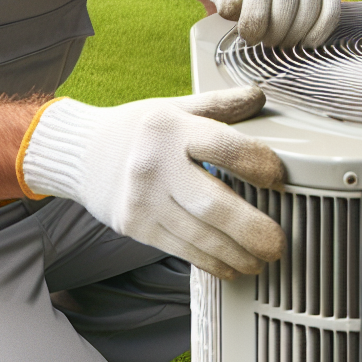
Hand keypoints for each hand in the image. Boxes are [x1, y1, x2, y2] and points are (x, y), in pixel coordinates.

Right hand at [18, 86, 285, 278]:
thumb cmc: (137, 129)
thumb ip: (218, 105)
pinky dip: (211, 262)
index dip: (256, 163)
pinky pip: (181, 249)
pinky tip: (231, 265)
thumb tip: (259, 95)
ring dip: (237, 253)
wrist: (82, 154)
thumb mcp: (175, 107)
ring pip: (199, 235)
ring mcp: (142, 199)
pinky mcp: (134, 225)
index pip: (222, 145)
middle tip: (279, 242)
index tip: (278, 178)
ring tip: (262, 258)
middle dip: (252, 229)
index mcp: (170, 128)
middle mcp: (155, 164)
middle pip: (213, 203)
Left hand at [208, 0, 340, 47]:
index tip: (249, 39)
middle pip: (286, 4)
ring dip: (296, 34)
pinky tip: (306, 42)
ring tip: (283, 43)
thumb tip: (234, 7)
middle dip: (275, 32)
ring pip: (310, 7)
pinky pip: (331, 10)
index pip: (257, 0)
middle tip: (268, 43)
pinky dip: (320, 31)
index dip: (253, 27)